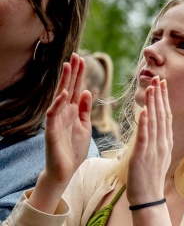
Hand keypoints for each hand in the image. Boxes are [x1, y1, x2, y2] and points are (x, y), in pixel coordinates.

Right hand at [41, 53, 92, 185]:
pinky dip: (59, 104)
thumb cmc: (74, 149)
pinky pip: (54, 115)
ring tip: (69, 67)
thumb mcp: (84, 126)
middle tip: (76, 55)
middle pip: (68, 88)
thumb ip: (85, 110)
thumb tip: (88, 91)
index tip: (82, 59)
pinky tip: (64, 94)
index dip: (79, 75)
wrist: (65, 170)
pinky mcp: (52, 131)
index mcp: (73, 112)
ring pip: (60, 97)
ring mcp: (57, 121)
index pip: (76, 89)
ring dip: (64, 82)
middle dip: (72, 73)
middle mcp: (64, 113)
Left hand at [126, 77, 171, 205]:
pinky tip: (145, 110)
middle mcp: (162, 144)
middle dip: (160, 96)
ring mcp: (154, 149)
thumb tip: (151, 128)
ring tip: (152, 88)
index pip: (165, 117)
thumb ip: (154, 141)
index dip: (164, 100)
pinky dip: (146, 123)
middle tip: (159, 79)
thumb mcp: (155, 157)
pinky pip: (145, 136)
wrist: (148, 198)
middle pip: (162, 115)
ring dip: (154, 104)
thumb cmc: (148, 179)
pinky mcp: (143, 155)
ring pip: (155, 122)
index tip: (162, 85)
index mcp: (165, 143)